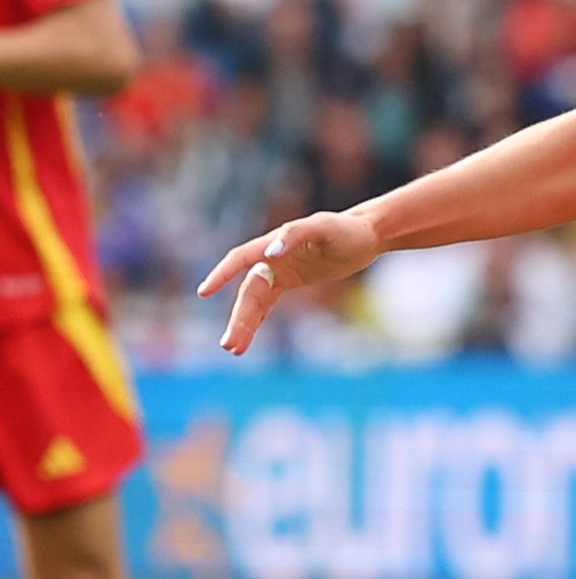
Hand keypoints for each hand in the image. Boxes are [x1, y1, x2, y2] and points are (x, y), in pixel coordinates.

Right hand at [196, 211, 385, 353]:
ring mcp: (281, 270)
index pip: (241, 258)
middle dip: (239, 318)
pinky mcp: (291, 280)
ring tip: (234, 350)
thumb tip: (271, 251)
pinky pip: (268, 302)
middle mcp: (272, 256)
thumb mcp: (325, 228)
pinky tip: (247, 340)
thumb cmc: (347, 229)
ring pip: (255, 300)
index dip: (222, 274)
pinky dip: (257, 319)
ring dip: (244, 324)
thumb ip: (296, 234)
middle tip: (229, 345)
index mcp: (276, 241)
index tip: (204, 292)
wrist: (367, 235)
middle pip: (249, 291)